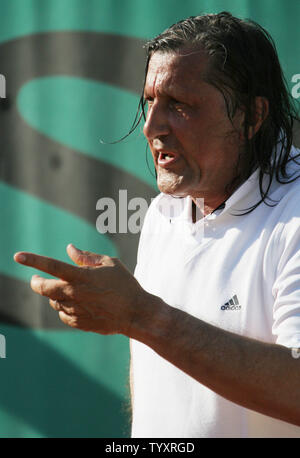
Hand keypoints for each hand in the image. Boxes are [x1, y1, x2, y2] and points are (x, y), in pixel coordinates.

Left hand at [14, 244, 145, 335]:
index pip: (51, 266)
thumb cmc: (125, 285)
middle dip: (36, 282)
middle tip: (36, 278)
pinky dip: (65, 307)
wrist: (135, 314)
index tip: (18, 256)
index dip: (33, 260)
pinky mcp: (78, 323)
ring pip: (54, 301)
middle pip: (43, 288)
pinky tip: (77, 304)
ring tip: (69, 291)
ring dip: (55, 294)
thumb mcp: (109, 264)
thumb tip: (69, 249)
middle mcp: (74, 294)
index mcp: (81, 276)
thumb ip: (87, 257)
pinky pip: (63, 314)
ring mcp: (75, 310)